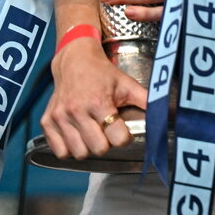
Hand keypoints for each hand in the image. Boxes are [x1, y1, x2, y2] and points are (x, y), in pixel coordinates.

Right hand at [40, 36, 148, 160]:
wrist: (74, 60)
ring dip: (88, 147)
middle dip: (106, 144)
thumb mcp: (127, 84)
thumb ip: (146, 100)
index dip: (124, 138)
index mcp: (99, 102)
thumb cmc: (102, 74)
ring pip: (79, 153)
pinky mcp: (47, 122)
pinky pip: (60, 151)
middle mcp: (77, 111)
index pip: (117, 139)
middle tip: (107, 131)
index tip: (123, 130)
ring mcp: (60, 117)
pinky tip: (77, 134)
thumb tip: (167, 113)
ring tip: (92, 132)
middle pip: (98, 149)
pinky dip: (69, 148)